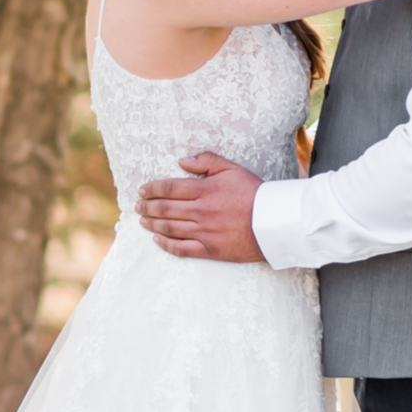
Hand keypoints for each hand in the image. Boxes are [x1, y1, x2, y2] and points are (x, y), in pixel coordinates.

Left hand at [135, 154, 265, 260]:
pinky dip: (166, 244)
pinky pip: (182, 249)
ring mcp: (204, 232)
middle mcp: (201, 211)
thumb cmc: (255, 193)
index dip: (152, 189)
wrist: (274, 223)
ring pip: (170, 228)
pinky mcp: (210, 250)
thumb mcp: (233, 169)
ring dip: (152, 224)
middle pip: (165, 209)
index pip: (170, 188)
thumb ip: (207, 161)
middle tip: (137, 206)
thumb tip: (182, 161)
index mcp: (205, 190)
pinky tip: (157, 239)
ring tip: (142, 220)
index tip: (142, 190)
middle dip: (147, 207)